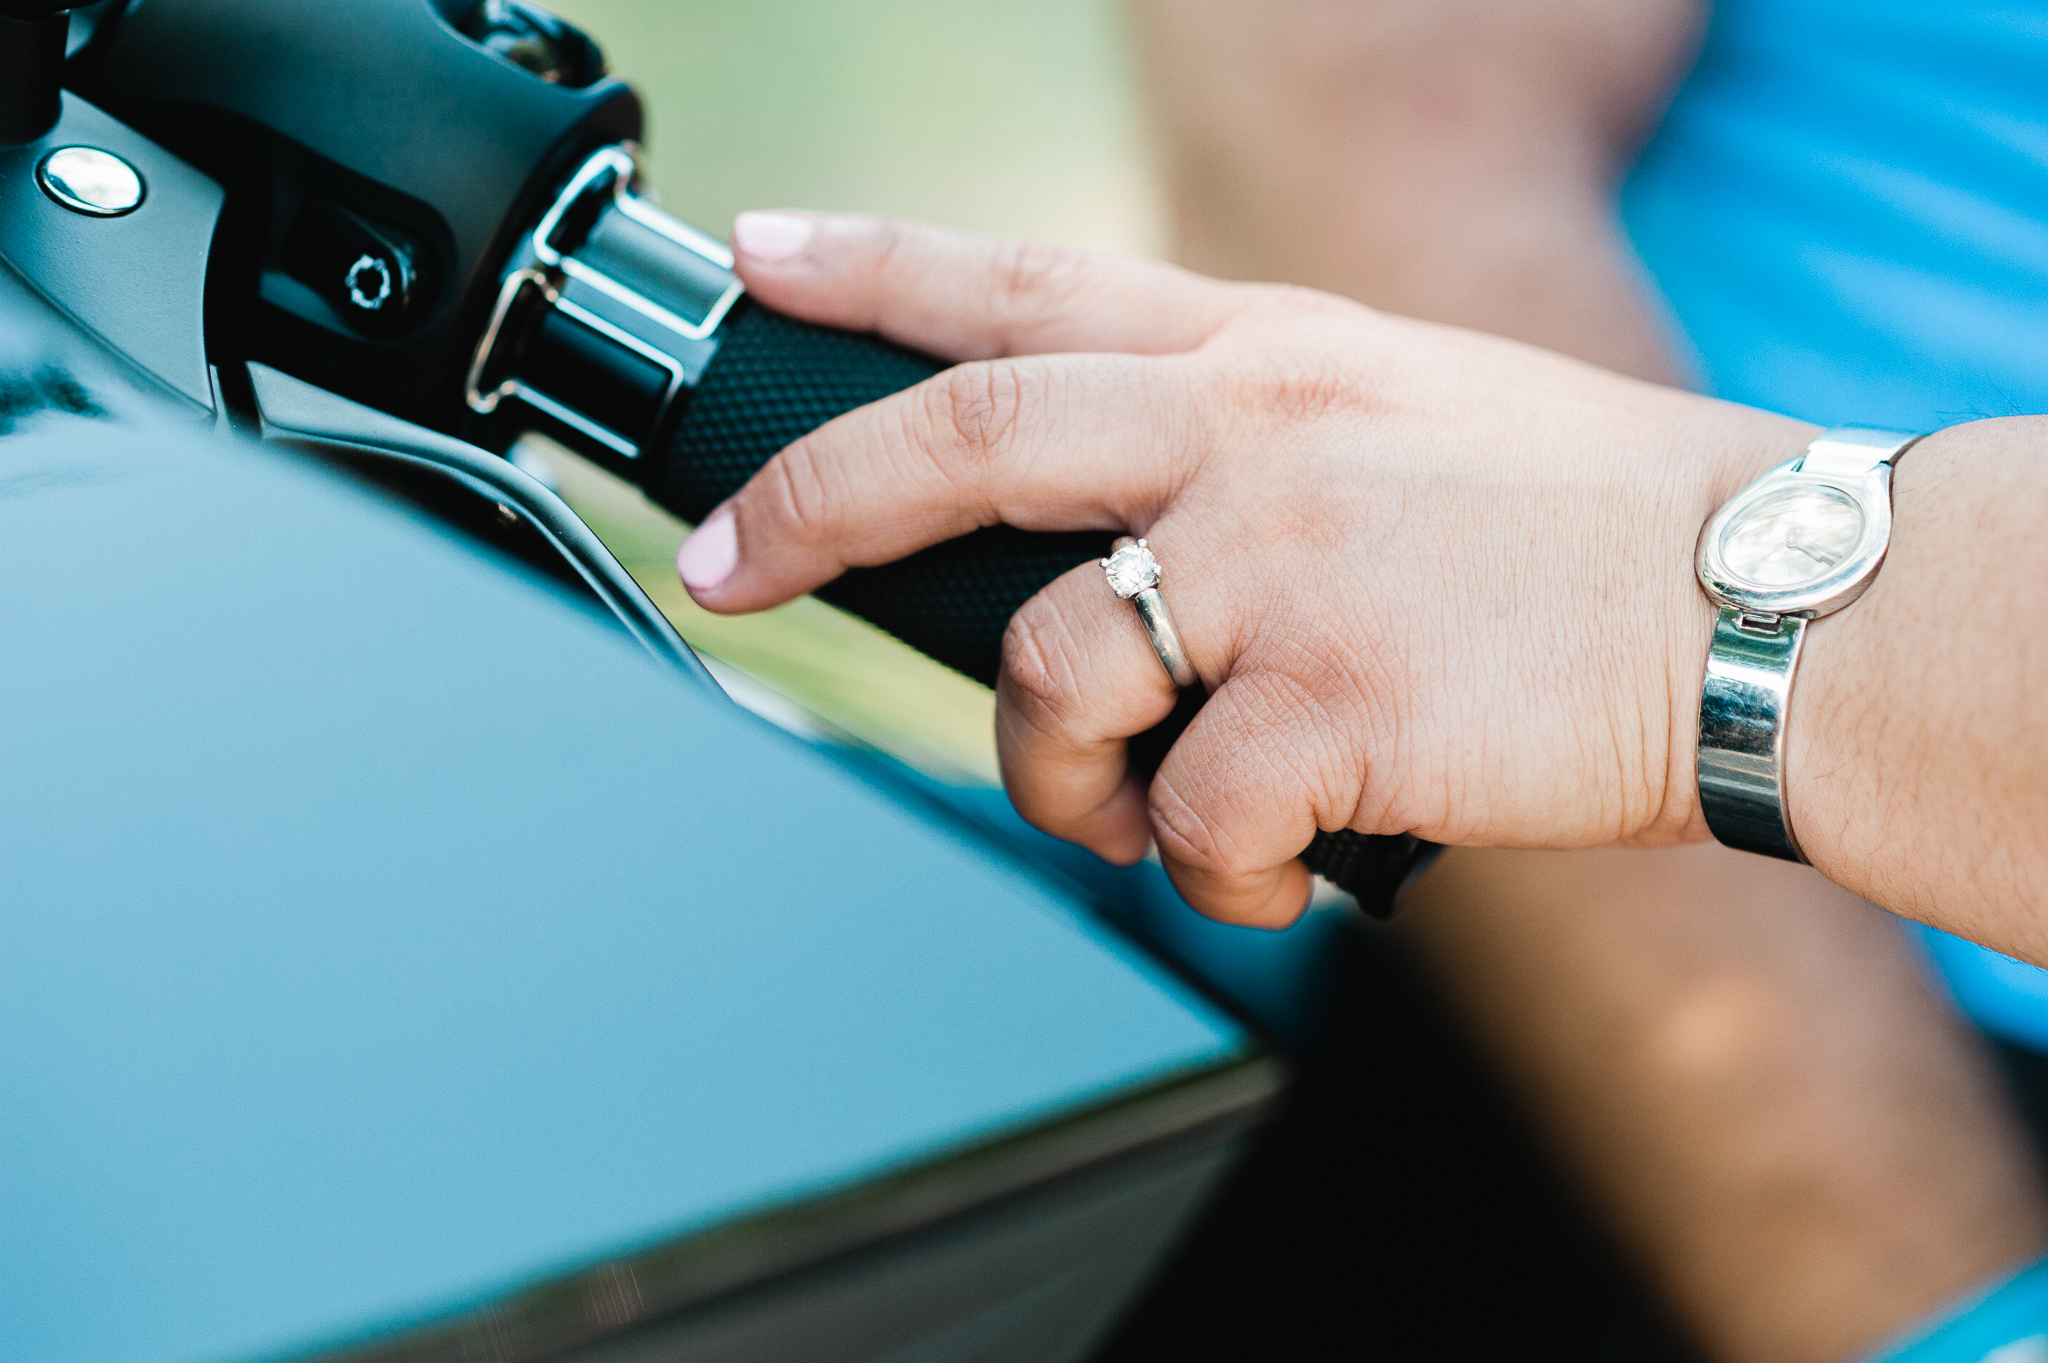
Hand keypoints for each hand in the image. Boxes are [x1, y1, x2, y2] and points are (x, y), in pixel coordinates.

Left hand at [677, 213, 1809, 925]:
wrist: (1757, 601)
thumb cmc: (1582, 522)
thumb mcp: (1393, 407)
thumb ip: (1239, 432)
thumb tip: (1112, 522)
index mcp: (1260, 351)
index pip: (1021, 281)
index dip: (870, 265)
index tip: (763, 259)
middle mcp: (1246, 434)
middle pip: (962, 440)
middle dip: (813, 508)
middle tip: (730, 565)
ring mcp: (1281, 566)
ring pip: (1048, 672)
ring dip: (1057, 774)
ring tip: (1127, 810)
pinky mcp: (1331, 708)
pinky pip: (1183, 820)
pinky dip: (1202, 875)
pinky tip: (1266, 869)